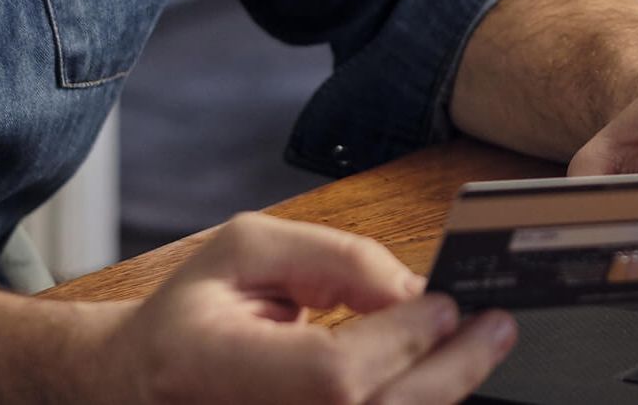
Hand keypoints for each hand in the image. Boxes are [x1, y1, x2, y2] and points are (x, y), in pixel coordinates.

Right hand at [87, 212, 515, 403]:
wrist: (143, 380)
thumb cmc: (194, 313)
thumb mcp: (246, 250)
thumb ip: (333, 259)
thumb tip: (414, 292)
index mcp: (210, 368)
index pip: (333, 374)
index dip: (399, 340)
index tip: (444, 303)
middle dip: (449, 371)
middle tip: (494, 329)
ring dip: (440, 393)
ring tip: (476, 350)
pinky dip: (414, 404)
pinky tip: (437, 379)